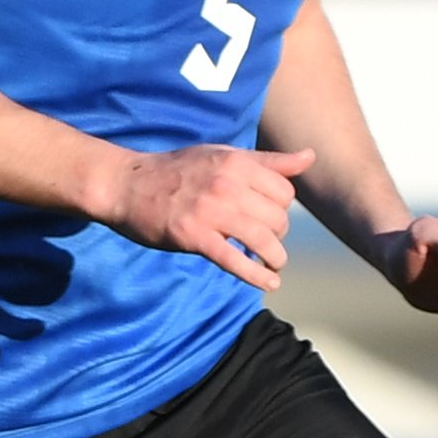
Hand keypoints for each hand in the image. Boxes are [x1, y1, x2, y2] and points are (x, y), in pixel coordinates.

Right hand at [96, 144, 305, 289]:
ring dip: (275, 258)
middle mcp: (227, 184)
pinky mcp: (194, 236)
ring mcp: (210, 211)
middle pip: (277, 218)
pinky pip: (235, 260)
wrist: (128, 184)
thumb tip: (310, 157)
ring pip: (262, 240)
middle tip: (267, 242)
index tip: (270, 217)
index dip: (282, 209)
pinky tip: (269, 283)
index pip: (284, 192)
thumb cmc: (177, 170)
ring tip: (274, 265)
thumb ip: (267, 161)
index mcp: (236, 162)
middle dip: (278, 235)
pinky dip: (256, 275)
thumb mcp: (222, 154)